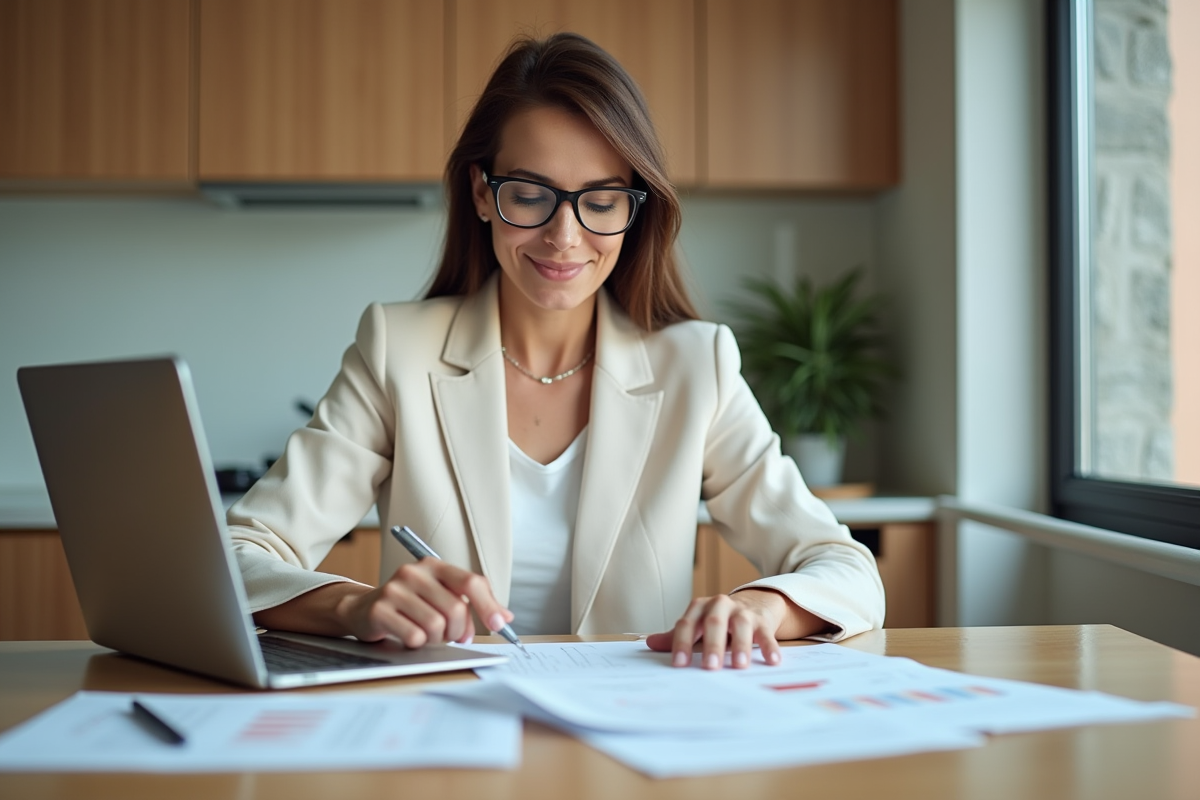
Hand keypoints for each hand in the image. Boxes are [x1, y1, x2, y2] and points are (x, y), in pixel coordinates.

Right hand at [335, 559, 513, 648]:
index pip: (471, 582)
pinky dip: (418, 643)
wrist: (363, 609)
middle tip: (452, 636)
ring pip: (436, 626)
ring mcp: (395, 589)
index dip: (488, 605)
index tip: (499, 624)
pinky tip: (410, 637)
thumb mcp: (441, 597)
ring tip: (427, 635)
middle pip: (455, 609)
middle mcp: (415, 572)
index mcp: (435, 565)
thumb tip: (505, 617)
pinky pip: (414, 636)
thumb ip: (473, 604)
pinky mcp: (380, 609)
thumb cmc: (410, 605)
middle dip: (458, 631)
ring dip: (437, 639)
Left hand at [645, 589, 824, 669]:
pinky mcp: (762, 621)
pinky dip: (769, 646)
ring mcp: (742, 612)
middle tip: (709, 667)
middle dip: (712, 645)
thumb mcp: (697, 625)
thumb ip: (676, 636)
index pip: (687, 624)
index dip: (681, 643)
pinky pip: (766, 634)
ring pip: (740, 626)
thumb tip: (649, 643)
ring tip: (739, 665)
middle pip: (714, 623)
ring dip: (740, 645)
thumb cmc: (718, 621)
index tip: (679, 664)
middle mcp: (720, 606)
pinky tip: (771, 661)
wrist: (753, 604)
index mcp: (700, 608)